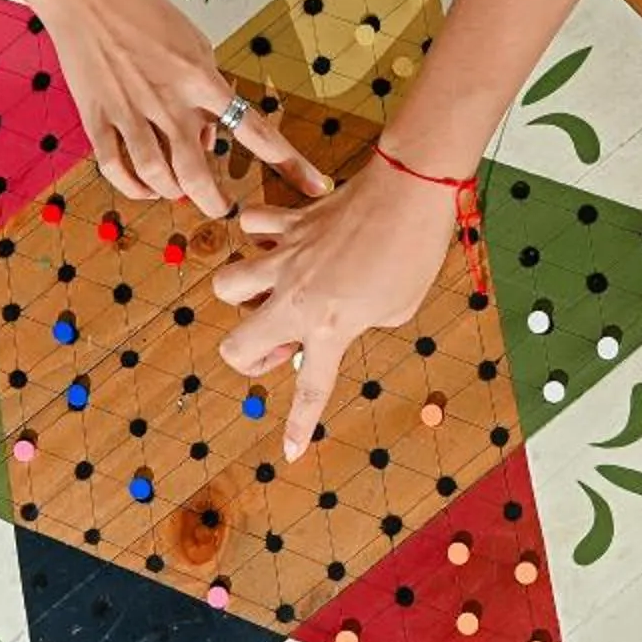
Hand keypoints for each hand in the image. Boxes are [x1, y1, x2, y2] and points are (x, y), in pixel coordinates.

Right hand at [19, 0, 328, 212]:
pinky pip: (117, 168)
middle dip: (214, 203)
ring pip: (157, 178)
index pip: (256, 130)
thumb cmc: (142, 8)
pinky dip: (134, 186)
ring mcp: (130, 112)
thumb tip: (208, 136)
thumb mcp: (193, 41)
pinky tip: (145, 187)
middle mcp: (169, 101)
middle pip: (198, 174)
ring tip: (178, 191)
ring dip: (172, 193)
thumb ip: (207, 88)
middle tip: (222, 209)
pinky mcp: (97, 117)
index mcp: (201, 78)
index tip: (316, 185)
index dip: (290, 163)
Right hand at [211, 158, 453, 459]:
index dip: (298, 426)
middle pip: (236, 345)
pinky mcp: (288, 224)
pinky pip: (253, 225)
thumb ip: (363, 321)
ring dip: (245, 295)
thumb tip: (344, 314)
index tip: (290, 451)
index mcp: (330, 327)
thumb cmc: (414, 251)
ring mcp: (285, 259)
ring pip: (228, 284)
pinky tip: (283, 237)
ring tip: (274, 290)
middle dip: (251, 355)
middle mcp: (297, 298)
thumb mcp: (398, 307)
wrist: (410, 190)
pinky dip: (260, 233)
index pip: (309, 390)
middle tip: (285, 342)